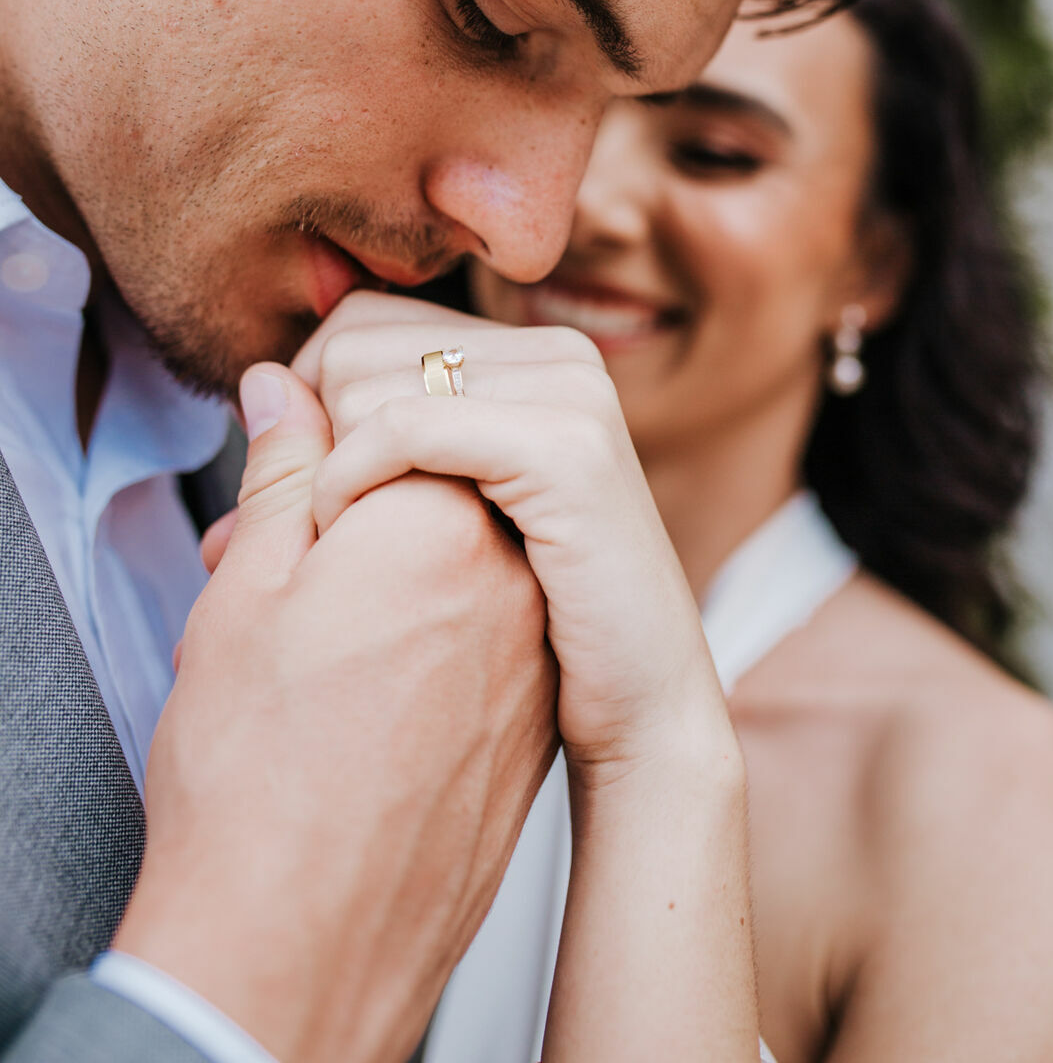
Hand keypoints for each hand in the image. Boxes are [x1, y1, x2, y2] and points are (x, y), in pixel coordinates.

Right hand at [116, 363, 556, 1062]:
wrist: (306, 946)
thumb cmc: (254, 771)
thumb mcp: (246, 593)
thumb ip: (281, 467)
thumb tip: (287, 383)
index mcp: (441, 519)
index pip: (394, 408)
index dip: (321, 439)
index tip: (282, 500)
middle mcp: (508, 570)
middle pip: (435, 465)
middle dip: (359, 484)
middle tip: (287, 552)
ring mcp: (528, 640)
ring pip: (457, 540)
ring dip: (389, 547)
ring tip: (313, 617)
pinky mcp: (529, 701)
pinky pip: (482, 610)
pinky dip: (424, 607)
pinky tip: (359, 661)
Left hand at [293, 294, 730, 790]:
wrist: (642, 717)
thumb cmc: (528, 634)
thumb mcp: (434, 519)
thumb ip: (355, 440)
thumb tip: (255, 383)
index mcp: (530, 357)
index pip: (362, 321)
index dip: (306, 404)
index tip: (300, 494)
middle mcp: (556, 355)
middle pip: (354, 338)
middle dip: (306, 436)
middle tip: (305, 534)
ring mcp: (568, 392)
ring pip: (365, 376)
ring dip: (323, 468)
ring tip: (334, 551)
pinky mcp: (564, 449)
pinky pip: (402, 425)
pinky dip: (349, 481)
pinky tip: (344, 539)